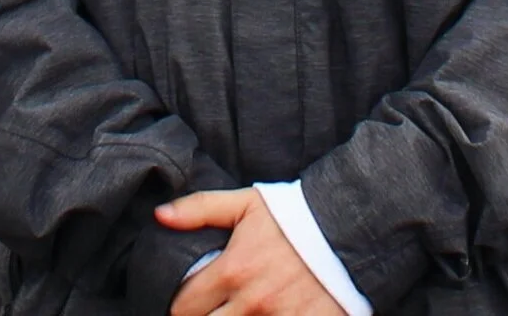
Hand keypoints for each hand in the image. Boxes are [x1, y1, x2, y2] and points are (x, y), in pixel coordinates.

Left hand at [160, 188, 346, 315]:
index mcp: (234, 270)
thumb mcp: (247, 203)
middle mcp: (252, 303)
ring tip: (231, 313)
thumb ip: (201, 208)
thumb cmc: (293, 217)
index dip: (179, 306)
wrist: (347, 231)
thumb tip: (160, 215)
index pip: (184, 306)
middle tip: (206, 312)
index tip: (186, 303)